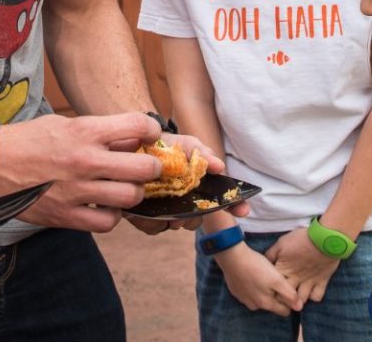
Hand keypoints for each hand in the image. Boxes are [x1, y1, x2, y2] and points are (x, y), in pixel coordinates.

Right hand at [0, 113, 162, 232]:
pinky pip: (107, 222)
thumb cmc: (28, 140)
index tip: (151, 137)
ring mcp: (76, 190)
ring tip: (123, 189)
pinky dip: (111, 216)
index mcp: (84, 131)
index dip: (152, 131)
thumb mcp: (64, 124)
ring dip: (133, 194)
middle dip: (151, 167)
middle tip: (146, 168)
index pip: (138, 126)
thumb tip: (131, 141)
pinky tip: (104, 206)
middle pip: (144, 168)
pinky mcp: (66, 215)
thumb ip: (98, 133)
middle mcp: (85, 160)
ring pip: (130, 198)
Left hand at [123, 133, 244, 234]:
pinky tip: (143, 207)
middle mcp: (183, 201)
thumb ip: (199, 152)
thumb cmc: (160, 145)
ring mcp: (164, 210)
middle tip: (187, 213)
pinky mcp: (144, 216)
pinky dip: (150, 221)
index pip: (221, 199)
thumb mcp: (181, 143)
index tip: (244, 210)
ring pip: (176, 226)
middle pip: (198, 220)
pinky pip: (152, 227)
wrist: (127, 145)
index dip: (235, 206)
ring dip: (173, 220)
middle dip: (195, 218)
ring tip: (165, 208)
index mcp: (196, 185)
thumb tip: (218, 166)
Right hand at [213, 242, 299, 316]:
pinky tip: (251, 274)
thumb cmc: (256, 267)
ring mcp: (244, 299)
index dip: (289, 301)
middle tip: (275, 278)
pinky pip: (249, 293)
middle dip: (276, 295)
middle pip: (272, 305)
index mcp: (266, 304)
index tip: (287, 287)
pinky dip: (252, 286)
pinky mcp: (236, 292)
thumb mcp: (277, 279)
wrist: (232, 257)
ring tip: (262, 275)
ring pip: (260, 299)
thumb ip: (289, 295)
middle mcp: (255, 306)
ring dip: (263, 290)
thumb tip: (299, 308)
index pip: (285, 311)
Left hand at [266, 227, 338, 309]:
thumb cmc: (300, 239)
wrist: (323, 238)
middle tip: (282, 295)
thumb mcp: (281, 243)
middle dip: (283, 299)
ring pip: (300, 300)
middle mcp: (295, 279)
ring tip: (296, 297)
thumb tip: (265, 262)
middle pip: (285, 297)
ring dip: (298, 300)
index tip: (270, 288)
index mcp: (284, 269)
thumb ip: (271, 254)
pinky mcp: (322, 281)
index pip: (273, 285)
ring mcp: (309, 282)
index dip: (271, 288)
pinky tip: (310, 292)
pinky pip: (316, 297)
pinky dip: (313, 296)